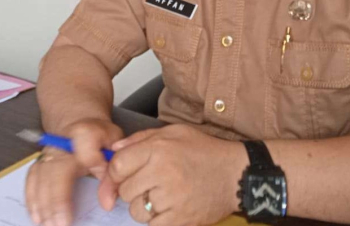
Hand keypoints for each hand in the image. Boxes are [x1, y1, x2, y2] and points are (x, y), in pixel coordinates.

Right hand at [25, 119, 123, 225]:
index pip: (87, 147)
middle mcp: (63, 142)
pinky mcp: (40, 161)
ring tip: (48, 224)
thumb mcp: (115, 145)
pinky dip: (32, 199)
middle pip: (57, 168)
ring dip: (43, 203)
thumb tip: (106, 201)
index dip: (93, 162)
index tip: (100, 185)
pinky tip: (36, 215)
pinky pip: (32, 179)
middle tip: (61, 223)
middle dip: (58, 199)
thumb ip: (112, 171)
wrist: (82, 123)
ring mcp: (49, 151)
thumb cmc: (101, 137)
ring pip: (42, 176)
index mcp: (86, 133)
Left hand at [106, 125, 246, 225]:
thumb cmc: (203, 150)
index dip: (114, 173)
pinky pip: (152, 225)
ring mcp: (171, 198)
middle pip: (124, 190)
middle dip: (131, 189)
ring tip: (161, 196)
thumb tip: (114, 148)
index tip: (121, 176)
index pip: (117, 166)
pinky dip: (157, 220)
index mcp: (158, 149)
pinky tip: (169, 208)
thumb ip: (140, 138)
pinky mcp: (180, 219)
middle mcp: (161, 172)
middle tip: (148, 184)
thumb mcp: (174, 132)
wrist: (235, 173)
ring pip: (135, 211)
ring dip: (143, 206)